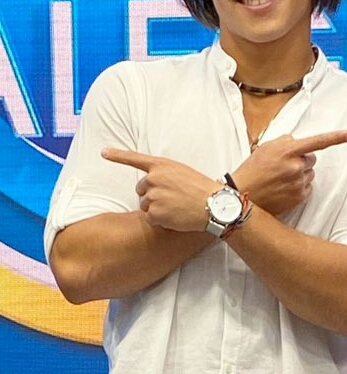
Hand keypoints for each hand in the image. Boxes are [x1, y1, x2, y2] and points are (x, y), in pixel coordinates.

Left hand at [101, 150, 217, 233]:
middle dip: (152, 196)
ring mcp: (153, 196)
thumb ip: (163, 173)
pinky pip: (150, 219)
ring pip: (145, 205)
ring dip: (157, 209)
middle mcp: (153, 178)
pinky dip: (160, 221)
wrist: (215, 206)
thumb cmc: (201, 189)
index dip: (117, 155)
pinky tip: (175, 217)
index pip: (134, 158)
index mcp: (161, 165)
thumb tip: (149, 184)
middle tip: (173, 199)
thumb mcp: (182, 172)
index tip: (103, 152)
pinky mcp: (154, 213)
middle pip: (141, 190)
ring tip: (176, 207)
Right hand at [231, 130, 346, 219]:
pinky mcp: (300, 197)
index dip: (335, 137)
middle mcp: (296, 166)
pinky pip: (307, 187)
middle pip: (312, 159)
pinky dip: (299, 186)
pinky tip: (283, 188)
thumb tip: (298, 143)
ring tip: (280, 179)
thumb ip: (285, 142)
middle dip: (301, 160)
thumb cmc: (252, 170)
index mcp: (287, 151)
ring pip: (309, 173)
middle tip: (283, 166)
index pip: (317, 142)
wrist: (242, 196)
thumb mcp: (265, 148)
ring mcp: (299, 183)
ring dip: (299, 174)